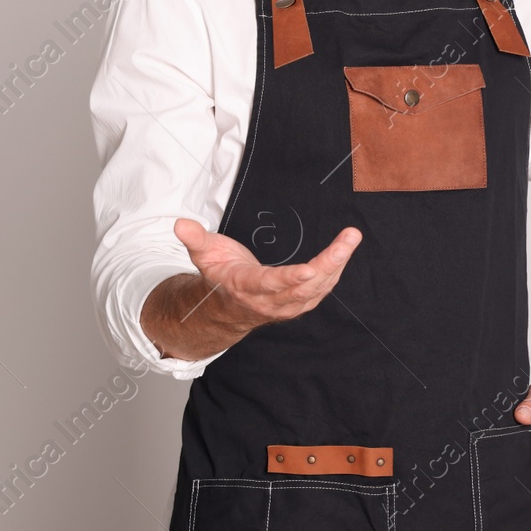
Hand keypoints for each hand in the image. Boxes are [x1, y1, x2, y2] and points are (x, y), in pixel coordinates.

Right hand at [142, 219, 361, 359]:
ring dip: (337, 264)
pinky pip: (321, 289)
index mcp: (246, 287)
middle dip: (329, 262)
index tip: (310, 269)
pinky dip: (335, 271)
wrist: (226, 306)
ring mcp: (286, 305)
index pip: (270, 284)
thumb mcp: (203, 254)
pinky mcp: (298, 302)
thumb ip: (195, 239)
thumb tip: (180, 224)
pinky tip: (344, 252)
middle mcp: (269, 300)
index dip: (290, 279)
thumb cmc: (218, 274)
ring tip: (351, 238)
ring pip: (317, 289)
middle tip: (348, 239)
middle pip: (304, 286)